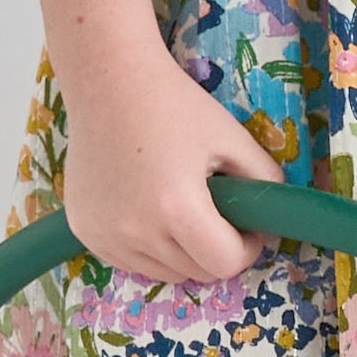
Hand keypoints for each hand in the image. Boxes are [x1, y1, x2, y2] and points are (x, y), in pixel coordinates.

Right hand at [57, 49, 278, 289]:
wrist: (110, 84)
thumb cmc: (178, 107)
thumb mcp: (236, 143)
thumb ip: (265, 185)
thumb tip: (272, 222)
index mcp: (176, 209)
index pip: (225, 265)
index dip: (248, 248)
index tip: (248, 223)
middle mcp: (134, 231)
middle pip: (196, 272)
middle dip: (217, 248)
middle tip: (218, 210)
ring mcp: (102, 235)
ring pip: (165, 272)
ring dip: (184, 252)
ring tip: (182, 205)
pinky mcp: (83, 232)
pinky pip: (132, 261)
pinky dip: (151, 247)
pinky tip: (150, 207)